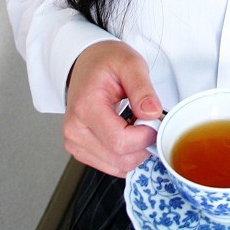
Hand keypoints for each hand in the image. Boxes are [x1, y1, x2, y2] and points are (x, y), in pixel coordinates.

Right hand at [63, 40, 163, 176]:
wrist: (87, 63)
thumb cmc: (105, 62)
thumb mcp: (130, 63)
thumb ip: (142, 88)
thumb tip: (152, 113)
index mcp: (85, 107)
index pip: (119, 141)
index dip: (145, 136)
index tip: (154, 120)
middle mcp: (75, 130)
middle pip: (119, 158)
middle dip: (142, 144)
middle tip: (148, 120)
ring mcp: (75, 143)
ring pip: (116, 167)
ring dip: (135, 151)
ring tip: (135, 124)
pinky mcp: (80, 151)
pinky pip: (111, 166)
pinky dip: (125, 154)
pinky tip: (126, 133)